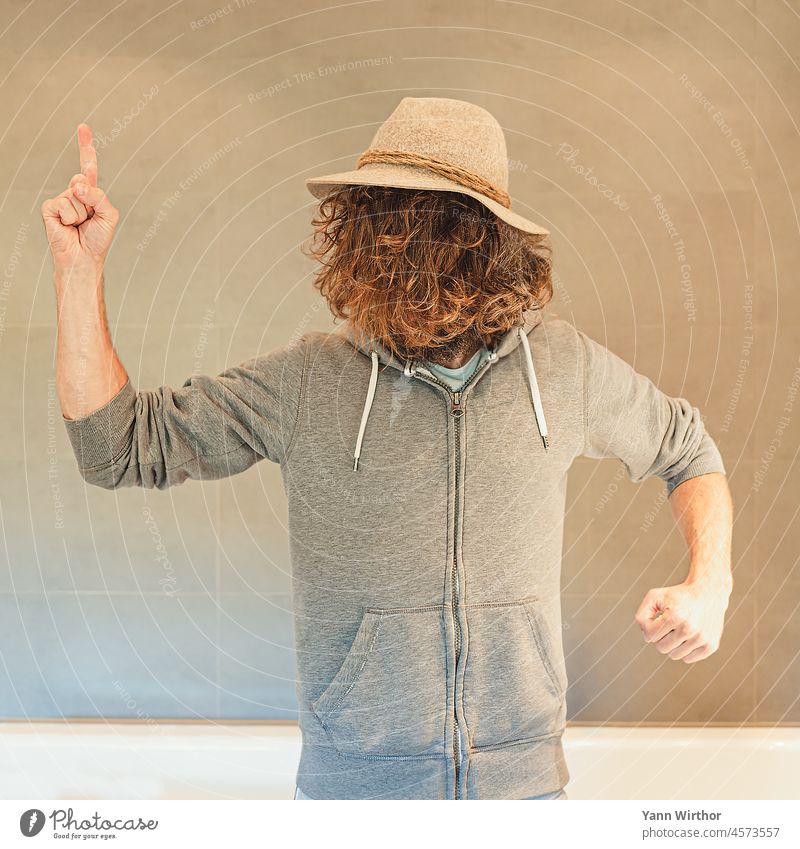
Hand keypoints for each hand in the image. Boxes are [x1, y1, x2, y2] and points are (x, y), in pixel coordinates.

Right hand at [41, 123, 118, 278]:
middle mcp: (74, 192)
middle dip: (89, 196)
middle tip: (89, 218)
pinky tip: (68, 227)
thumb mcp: (109, 214)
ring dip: (82, 213)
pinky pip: (65, 204)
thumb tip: (78, 184)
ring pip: (76, 195)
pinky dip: (71, 218)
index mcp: (89, 192)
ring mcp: (61, 199)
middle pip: (83, 178)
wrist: (83, 258)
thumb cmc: (97, 238)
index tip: (83, 127)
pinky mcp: (49, 207)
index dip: (86, 147)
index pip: (88, 166)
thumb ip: (99, 196)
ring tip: (80, 226)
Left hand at [634, 578, 730, 662]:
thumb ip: (642, 614)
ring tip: (679, 629)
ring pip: (674, 655)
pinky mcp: (711, 645)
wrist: (707, 593)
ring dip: (673, 644)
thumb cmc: (677, 596)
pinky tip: (689, 635)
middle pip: (662, 648)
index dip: (649, 628)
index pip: (650, 636)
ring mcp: (701, 638)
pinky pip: (688, 659)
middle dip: (661, 637)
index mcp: (674, 616)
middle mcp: (689, 628)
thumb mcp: (655, 596)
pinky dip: (685, 650)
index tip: (656, 620)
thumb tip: (646, 635)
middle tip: (669, 625)